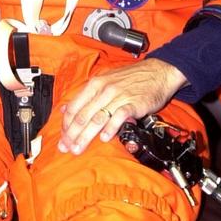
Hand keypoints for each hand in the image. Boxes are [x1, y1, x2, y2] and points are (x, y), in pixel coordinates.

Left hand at [58, 59, 187, 154]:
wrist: (158, 72)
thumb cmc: (131, 79)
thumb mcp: (104, 81)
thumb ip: (85, 97)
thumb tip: (65, 109)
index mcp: (95, 85)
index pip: (74, 107)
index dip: (66, 125)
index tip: (63, 138)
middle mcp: (104, 90)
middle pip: (82, 116)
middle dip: (72, 135)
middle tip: (66, 148)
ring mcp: (118, 96)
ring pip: (97, 118)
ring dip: (86, 136)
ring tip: (79, 148)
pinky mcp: (133, 103)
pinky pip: (119, 116)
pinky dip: (110, 128)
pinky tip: (104, 138)